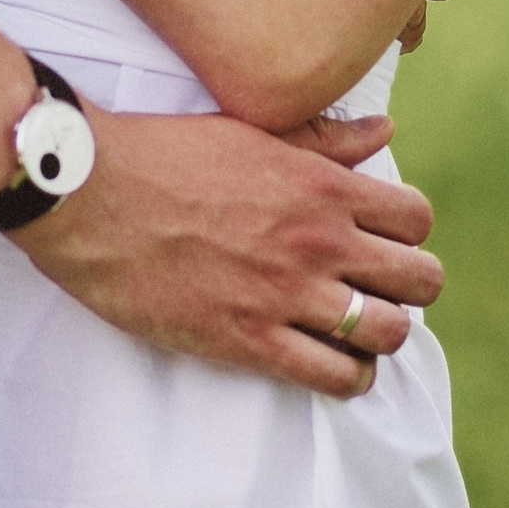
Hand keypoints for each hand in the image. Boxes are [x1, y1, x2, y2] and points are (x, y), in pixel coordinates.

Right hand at [11, 106, 441, 402]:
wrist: (89, 194)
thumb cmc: (162, 154)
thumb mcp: (250, 130)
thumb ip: (323, 139)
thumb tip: (383, 133)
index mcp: (319, 183)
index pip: (415, 219)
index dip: (407, 233)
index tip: (381, 240)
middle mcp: (318, 239)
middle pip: (419, 280)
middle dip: (407, 286)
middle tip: (376, 288)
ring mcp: (287, 294)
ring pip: (389, 333)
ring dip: (381, 334)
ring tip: (355, 328)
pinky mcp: (250, 340)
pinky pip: (337, 377)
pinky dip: (349, 376)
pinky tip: (332, 362)